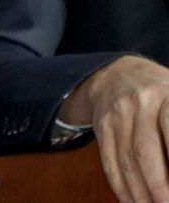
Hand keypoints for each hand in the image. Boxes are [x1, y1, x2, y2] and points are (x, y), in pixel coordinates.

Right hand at [61, 56, 168, 202]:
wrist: (119, 74)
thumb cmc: (163, 94)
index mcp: (167, 95)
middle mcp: (139, 104)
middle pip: (145, 151)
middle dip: (158, 185)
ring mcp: (116, 116)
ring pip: (126, 161)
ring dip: (140, 193)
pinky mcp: (102, 128)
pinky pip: (109, 162)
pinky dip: (121, 187)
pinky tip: (132, 201)